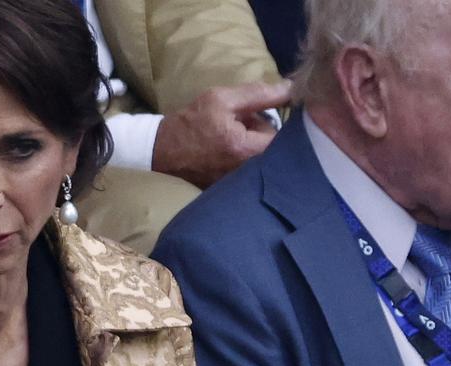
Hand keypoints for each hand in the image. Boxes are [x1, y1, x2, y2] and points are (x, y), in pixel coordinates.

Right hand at [152, 80, 292, 187]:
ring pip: (262, 161)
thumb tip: (293, 89)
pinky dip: (242, 161)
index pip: (286, 136)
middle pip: (274, 149)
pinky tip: (225, 154)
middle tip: (240, 125)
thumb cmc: (188, 123)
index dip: (276, 122)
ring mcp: (238, 184)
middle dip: (262, 135)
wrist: (157, 152)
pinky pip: (249, 171)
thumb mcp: (220, 98)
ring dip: (252, 147)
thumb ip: (259, 93)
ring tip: (231, 139)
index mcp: (245, 149)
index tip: (263, 115)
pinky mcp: (231, 190)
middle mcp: (246, 172)